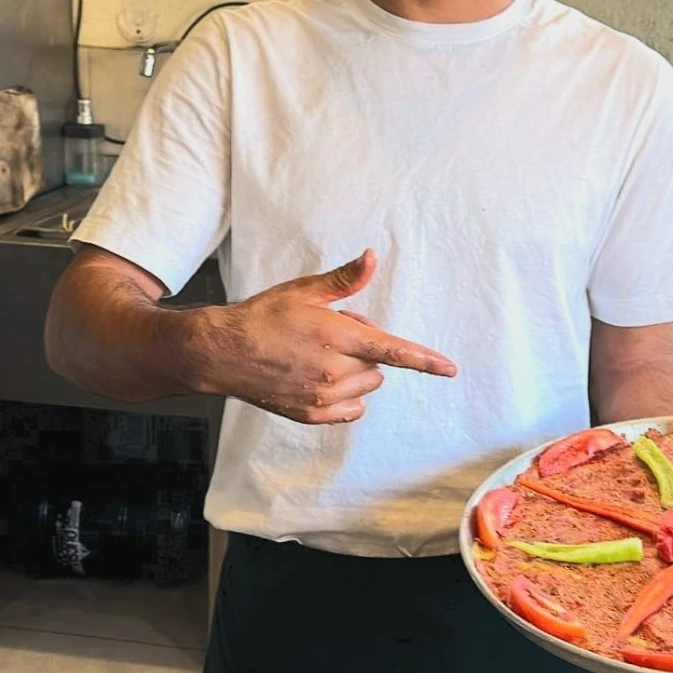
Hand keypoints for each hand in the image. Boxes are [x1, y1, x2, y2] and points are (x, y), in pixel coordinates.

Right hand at [198, 249, 456, 423]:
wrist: (223, 352)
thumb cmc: (264, 317)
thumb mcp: (305, 291)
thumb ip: (345, 280)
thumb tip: (372, 258)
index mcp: (337, 337)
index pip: (393, 351)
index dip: (425, 360)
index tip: (450, 368)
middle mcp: (334, 372)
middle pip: (378, 366)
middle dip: (365, 350)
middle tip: (333, 336)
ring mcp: (322, 397)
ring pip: (366, 388)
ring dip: (356, 373)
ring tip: (321, 356)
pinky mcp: (311, 414)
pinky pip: (350, 410)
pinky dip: (346, 397)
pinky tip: (319, 379)